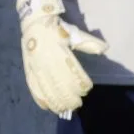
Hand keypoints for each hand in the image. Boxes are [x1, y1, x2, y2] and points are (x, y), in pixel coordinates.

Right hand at [16, 0, 107, 114]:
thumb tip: (104, 48)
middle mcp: (47, 63)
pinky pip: (33, 89)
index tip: (86, 89)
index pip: (72, 74)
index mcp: (60, 53)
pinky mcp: (28, 72)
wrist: (34, 24)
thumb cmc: (57, 30)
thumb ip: (89, 43)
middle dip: (69, 98)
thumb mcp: (74, 34)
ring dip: (56, 102)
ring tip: (65, 109)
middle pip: (60, 86)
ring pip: (47, 90)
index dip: (80, 84)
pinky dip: (41, 100)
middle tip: (77, 104)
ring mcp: (36, 68)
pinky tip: (48, 107)